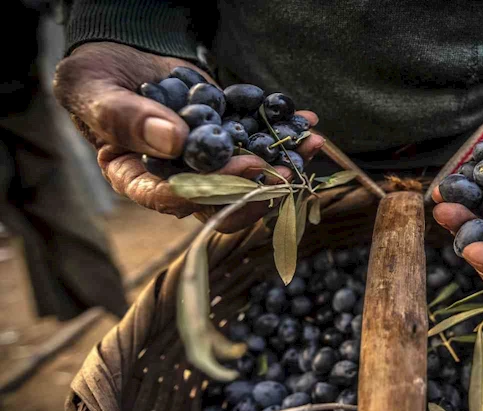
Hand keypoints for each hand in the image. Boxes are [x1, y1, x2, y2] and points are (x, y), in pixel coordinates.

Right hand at [53, 42, 324, 232]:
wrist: (121, 59)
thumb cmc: (96, 82)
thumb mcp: (94, 92)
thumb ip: (125, 118)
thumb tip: (175, 141)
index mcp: (139, 180)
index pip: (174, 198)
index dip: (211, 189)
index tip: (242, 171)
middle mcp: (178, 181)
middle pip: (221, 201)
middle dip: (258, 188)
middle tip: (284, 171)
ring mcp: (207, 164)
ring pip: (248, 177)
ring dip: (283, 163)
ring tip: (310, 145)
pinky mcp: (228, 141)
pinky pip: (258, 143)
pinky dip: (285, 134)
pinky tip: (307, 123)